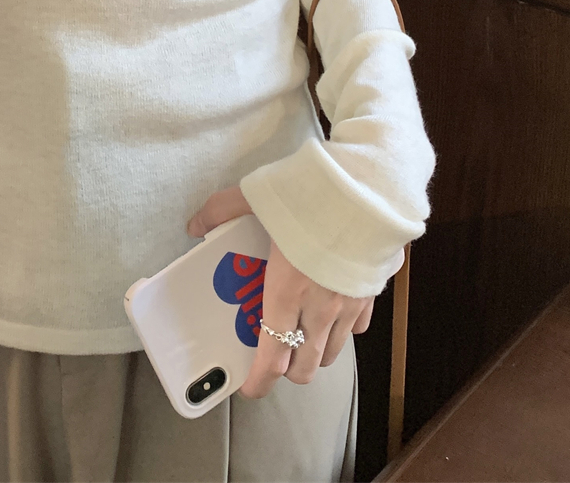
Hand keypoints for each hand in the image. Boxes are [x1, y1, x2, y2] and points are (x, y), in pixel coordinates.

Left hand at [186, 184, 373, 398]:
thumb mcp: (255, 197)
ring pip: (334, 353)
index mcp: (286, 291)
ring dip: (316, 351)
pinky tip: (334, 305)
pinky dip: (345, 327)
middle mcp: (320, 308)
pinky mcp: (373, 291)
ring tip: (302, 330)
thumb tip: (195, 224)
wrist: (368, 185)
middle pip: (306, 368)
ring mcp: (350, 303)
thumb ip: (221, 211)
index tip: (247, 384)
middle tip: (274, 353)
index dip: (258, 381)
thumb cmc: (310, 194)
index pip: (272, 359)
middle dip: (287, 370)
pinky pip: (359, 326)